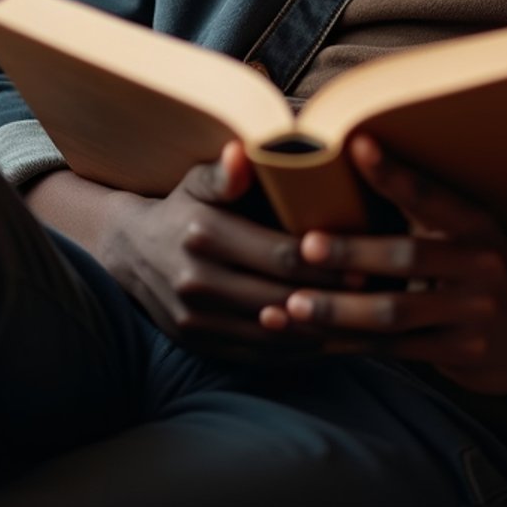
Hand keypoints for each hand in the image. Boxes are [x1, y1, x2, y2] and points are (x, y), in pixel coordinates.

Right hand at [97, 141, 347, 359]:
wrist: (129, 252)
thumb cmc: (181, 207)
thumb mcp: (196, 181)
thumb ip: (224, 172)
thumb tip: (244, 151)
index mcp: (204, 234)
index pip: (279, 255)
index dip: (324, 263)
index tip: (365, 263)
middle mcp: (198, 280)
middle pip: (282, 297)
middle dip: (332, 300)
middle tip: (377, 298)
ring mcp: (197, 319)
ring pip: (273, 335)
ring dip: (320, 332)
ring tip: (363, 326)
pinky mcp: (199, 344)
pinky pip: (257, 356)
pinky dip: (295, 352)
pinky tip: (328, 343)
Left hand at [259, 135, 506, 391]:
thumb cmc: (481, 268)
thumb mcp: (467, 232)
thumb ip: (421, 211)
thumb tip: (352, 167)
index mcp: (475, 224)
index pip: (430, 193)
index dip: (393, 172)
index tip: (356, 145)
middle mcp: (479, 264)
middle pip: (407, 257)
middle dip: (352, 253)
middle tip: (304, 247)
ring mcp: (473, 313)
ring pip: (394, 312)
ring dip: (339, 309)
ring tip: (293, 305)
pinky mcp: (462, 353)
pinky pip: (396, 350)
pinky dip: (351, 343)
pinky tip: (316, 338)